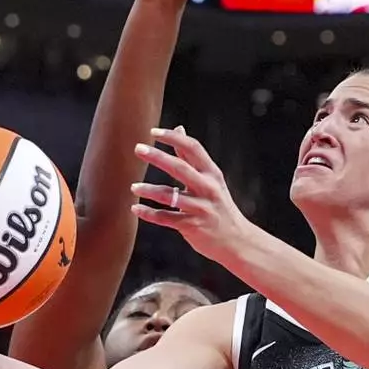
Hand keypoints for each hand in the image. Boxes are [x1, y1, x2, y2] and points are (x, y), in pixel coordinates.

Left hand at [131, 129, 251, 267]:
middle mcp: (208, 188)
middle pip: (180, 168)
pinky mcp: (192, 226)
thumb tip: (179, 128)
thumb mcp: (210, 179)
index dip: (173, 138)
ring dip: (149, 191)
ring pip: (170, 196)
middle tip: (138, 149)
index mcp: (212, 173)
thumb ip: (192, 156)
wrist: (236, 240)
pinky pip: (166, 219)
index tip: (153, 132)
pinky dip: (149, 214)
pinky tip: (135, 209)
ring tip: (133, 187)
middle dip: (158, 157)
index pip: (193, 148)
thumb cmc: (218, 205)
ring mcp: (200, 208)